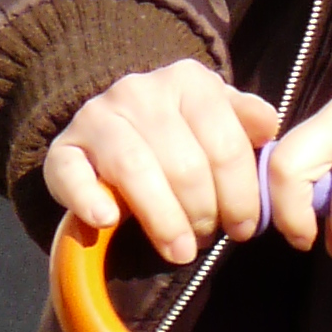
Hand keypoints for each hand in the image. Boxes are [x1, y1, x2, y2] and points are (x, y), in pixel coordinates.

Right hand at [43, 59, 277, 263]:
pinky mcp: (63, 149)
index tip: (243, 228)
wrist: (117, 134)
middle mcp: (140, 91)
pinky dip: (88, 200)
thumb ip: (245, 124)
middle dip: (204, 214)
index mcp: (188, 82)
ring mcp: (98, 117)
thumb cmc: (183, 141)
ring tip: (178, 250)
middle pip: (184, 165)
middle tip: (206, 238)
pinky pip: (70, 173)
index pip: (224, 144)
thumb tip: (268, 126)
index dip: (240, 196)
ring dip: (163, 220)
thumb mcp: (221, 125)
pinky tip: (108, 221)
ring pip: (136, 170)